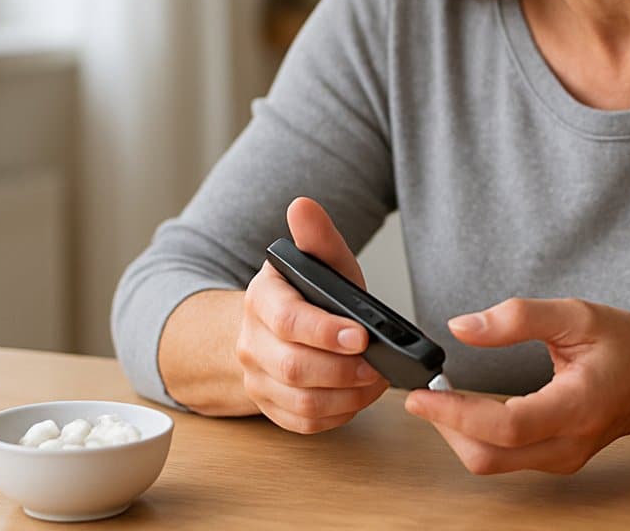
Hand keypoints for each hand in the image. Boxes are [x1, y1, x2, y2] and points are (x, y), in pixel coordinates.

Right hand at [234, 197, 388, 432]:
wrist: (275, 326)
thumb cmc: (309, 293)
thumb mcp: (320, 262)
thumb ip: (317, 238)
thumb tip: (303, 205)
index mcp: (262, 299)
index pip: (288, 320)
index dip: (325, 332)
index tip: (361, 335)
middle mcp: (251, 342)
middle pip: (294, 368)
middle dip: (343, 370)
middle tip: (378, 365)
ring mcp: (257, 378)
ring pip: (300, 402)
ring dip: (346, 396)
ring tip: (376, 380)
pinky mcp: (270, 407)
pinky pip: (303, 423)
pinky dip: (338, 415)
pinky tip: (358, 397)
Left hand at [403, 297, 629, 474]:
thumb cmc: (627, 348)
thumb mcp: (579, 314)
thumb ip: (520, 317)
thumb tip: (463, 328)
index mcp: (577, 406)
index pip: (506, 425)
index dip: (457, 413)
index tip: (422, 394)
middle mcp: (568, 444)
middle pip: (489, 456)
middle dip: (446, 427)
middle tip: (422, 393)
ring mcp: (561, 459)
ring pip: (491, 463)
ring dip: (457, 433)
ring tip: (441, 397)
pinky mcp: (554, 461)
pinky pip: (504, 459)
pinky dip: (476, 437)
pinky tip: (467, 410)